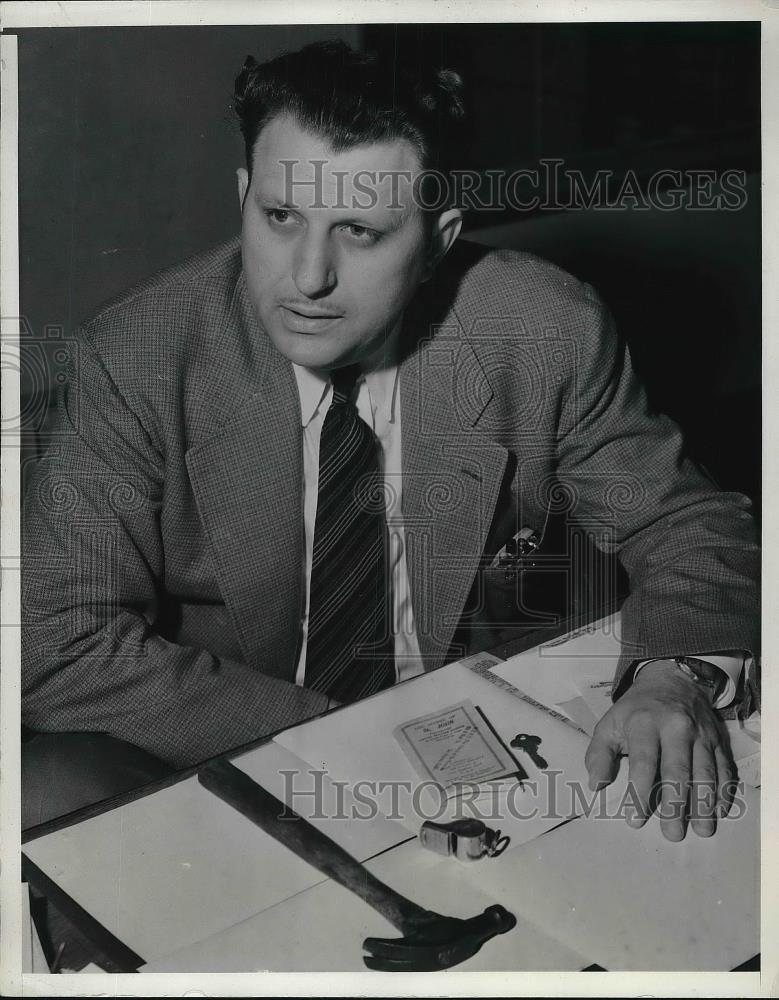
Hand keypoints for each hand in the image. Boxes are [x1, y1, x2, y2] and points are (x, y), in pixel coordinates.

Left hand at [584, 658, 736, 840]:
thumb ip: (599, 754)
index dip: (639, 792)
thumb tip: (595, 785)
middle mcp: (676, 728)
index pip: (643, 761)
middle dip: (675, 805)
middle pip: (678, 770)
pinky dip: (724, 791)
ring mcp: (701, 734)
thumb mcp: (610, 723)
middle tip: (672, 835)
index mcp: (645, 723)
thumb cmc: (636, 710)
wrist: (672, 681)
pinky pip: (724, 768)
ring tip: (702, 830)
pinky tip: (719, 811)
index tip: (634, 820)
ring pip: (705, 772)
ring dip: (704, 804)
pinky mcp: (718, 740)